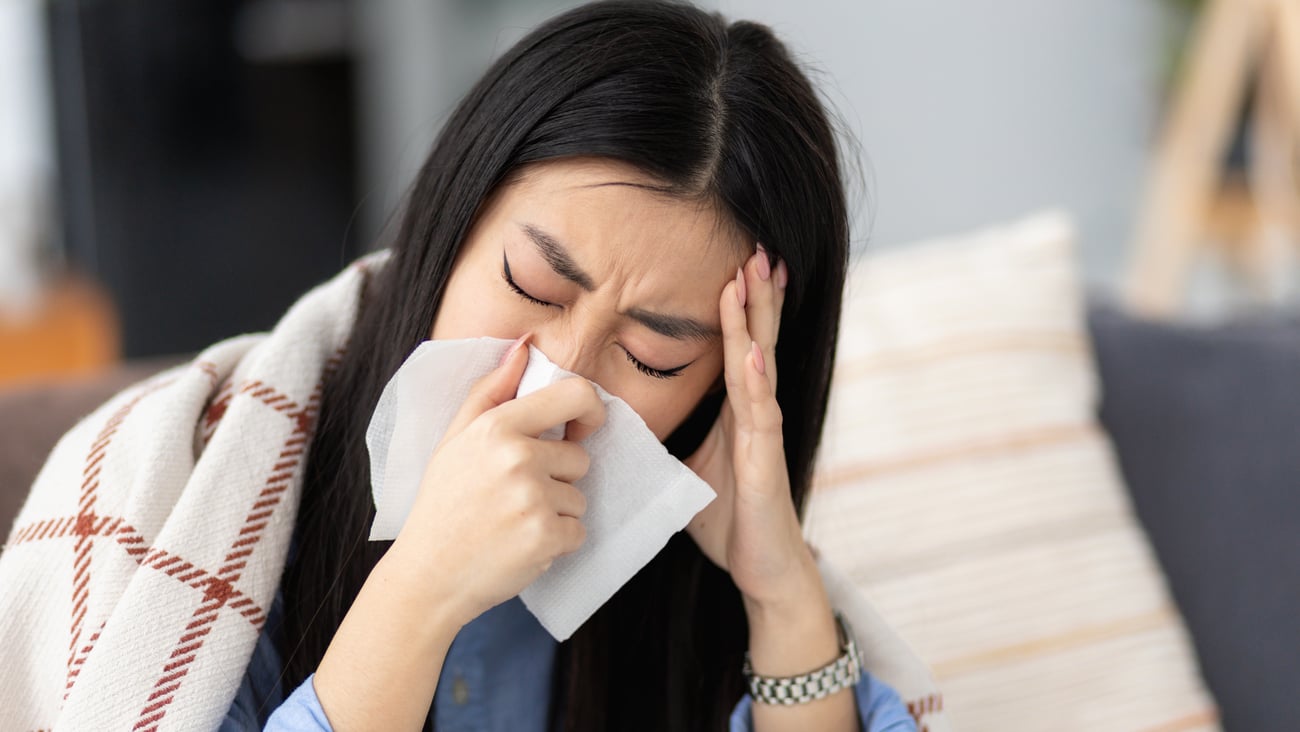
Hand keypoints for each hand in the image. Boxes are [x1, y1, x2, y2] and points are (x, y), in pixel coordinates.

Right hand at [384, 335, 605, 626]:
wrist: (428, 575)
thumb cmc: (443, 503)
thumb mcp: (455, 439)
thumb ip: (492, 391)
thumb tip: (525, 347)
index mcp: (497, 427)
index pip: (575, 395)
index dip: (590, 410)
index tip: (581, 428)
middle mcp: (518, 458)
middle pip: (579, 457)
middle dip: (556, 477)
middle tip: (513, 496)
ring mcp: (534, 499)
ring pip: (578, 497)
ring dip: (555, 512)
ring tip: (512, 521)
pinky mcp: (546, 537)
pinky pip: (578, 531)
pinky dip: (556, 542)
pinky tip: (520, 544)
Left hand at [684, 246, 816, 608]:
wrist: (761, 567)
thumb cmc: (728, 517)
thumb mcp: (686, 465)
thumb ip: (669, 435)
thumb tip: (621, 415)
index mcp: (737, 409)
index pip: (735, 345)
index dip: (737, 305)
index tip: (736, 261)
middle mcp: (755, 412)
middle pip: (755, 340)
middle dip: (756, 294)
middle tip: (756, 247)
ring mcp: (764, 432)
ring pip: (760, 363)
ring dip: (757, 320)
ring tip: (756, 277)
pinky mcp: (766, 459)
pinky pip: (760, 412)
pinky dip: (756, 380)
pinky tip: (752, 351)